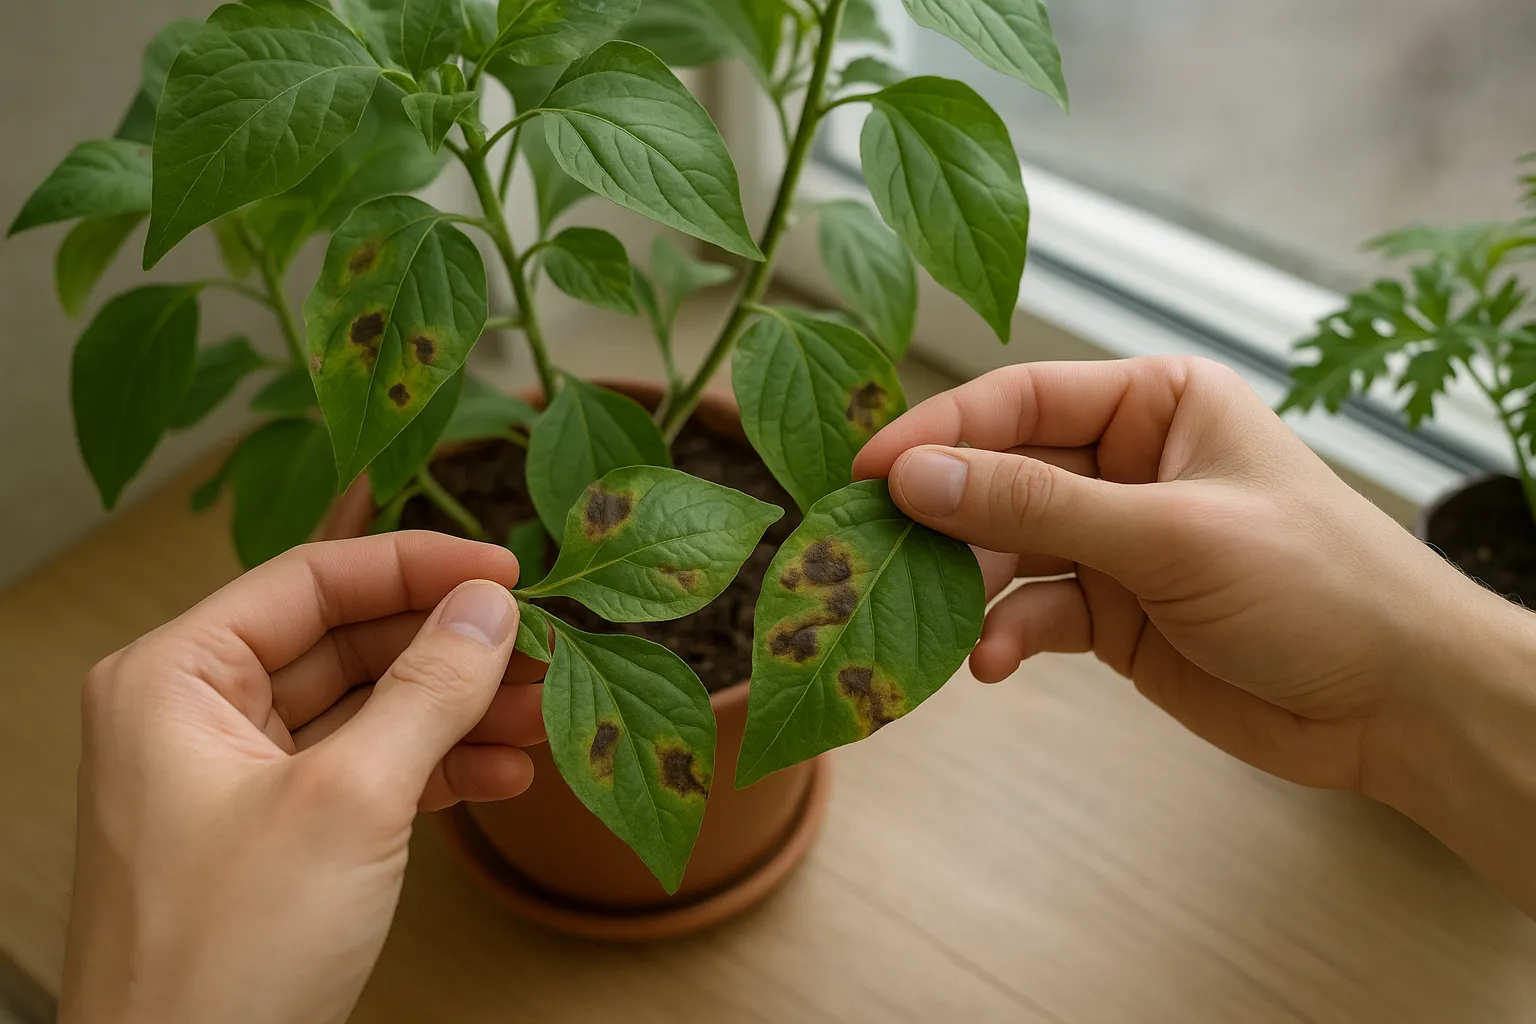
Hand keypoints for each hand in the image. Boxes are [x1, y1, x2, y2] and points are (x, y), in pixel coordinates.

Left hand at [60, 533, 546, 1023]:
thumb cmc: (225, 957)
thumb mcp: (350, 802)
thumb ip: (429, 690)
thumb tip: (491, 606)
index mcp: (174, 678)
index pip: (311, 580)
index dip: (418, 567)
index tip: (509, 572)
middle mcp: (195, 715)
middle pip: (345, 642)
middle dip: (450, 650)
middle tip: (543, 650)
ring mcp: (236, 779)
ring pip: (365, 710)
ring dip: (457, 711)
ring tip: (544, 715)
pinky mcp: (275, 837)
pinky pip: (365, 773)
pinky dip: (434, 770)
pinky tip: (502, 776)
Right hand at [854, 358, 1535, 911]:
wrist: (1396, 703)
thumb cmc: (1315, 583)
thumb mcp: (1169, 534)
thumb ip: (1037, 507)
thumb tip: (915, 478)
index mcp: (1156, 402)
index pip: (1021, 401)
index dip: (940, 432)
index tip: (867, 473)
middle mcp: (1128, 462)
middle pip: (1001, 474)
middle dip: (941, 517)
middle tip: (866, 552)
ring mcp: (1116, 540)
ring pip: (1007, 549)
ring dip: (966, 585)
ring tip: (924, 620)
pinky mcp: (1111, 612)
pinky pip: (1033, 611)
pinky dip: (1006, 635)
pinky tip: (988, 664)